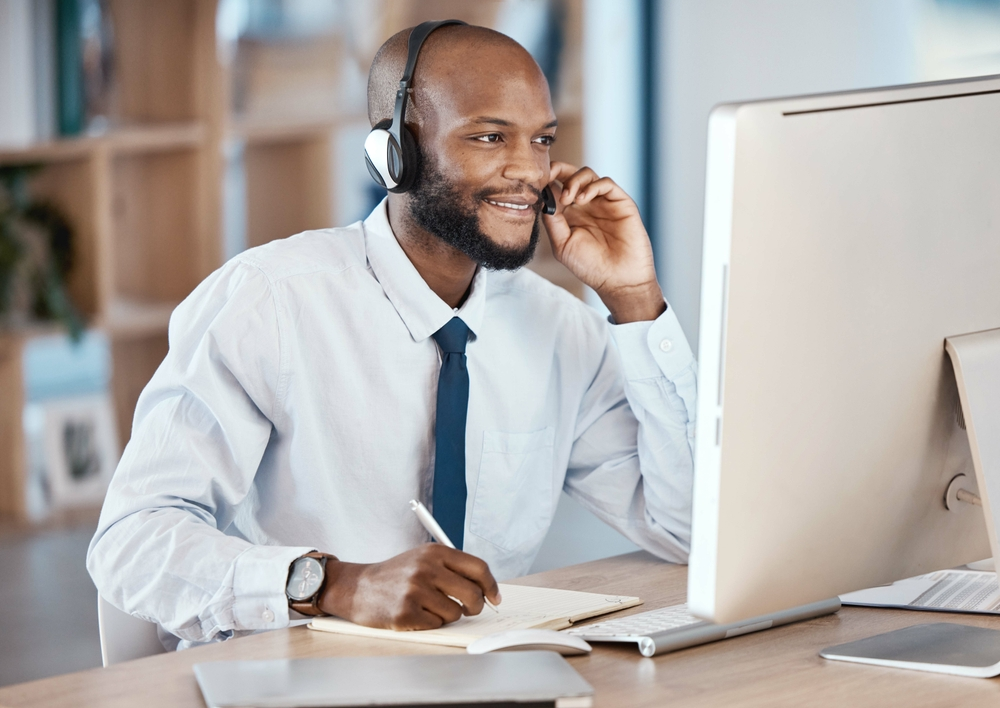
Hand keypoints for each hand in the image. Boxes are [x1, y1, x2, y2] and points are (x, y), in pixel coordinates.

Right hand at [317, 544, 500, 630]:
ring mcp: (415, 590)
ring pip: (455, 613)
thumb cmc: (397, 575)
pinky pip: (436, 625)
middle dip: (475, 607)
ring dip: (447, 615)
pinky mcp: (405, 613)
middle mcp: (426, 568)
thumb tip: (486, 590)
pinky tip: (415, 614)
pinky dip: (431, 623)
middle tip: (469, 609)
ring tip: (429, 607)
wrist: (358, 587)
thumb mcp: (423, 559)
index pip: (478, 568)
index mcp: (435, 552)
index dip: (491, 586)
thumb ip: (453, 568)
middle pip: (473, 594)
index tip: (495, 598)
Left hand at [543, 162, 665, 322]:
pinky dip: (592, 185)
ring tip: (569, 199)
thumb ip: (552, 220)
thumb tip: (542, 196)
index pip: (555, 188)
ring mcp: (603, 202)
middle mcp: (586, 205)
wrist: (619, 280)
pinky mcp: (620, 202)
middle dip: (558, 170)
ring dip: (574, 180)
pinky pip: (606, 183)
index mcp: (569, 214)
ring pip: (587, 174)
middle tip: (549, 177)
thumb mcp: (562, 244)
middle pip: (570, 174)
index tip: (536, 183)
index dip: (545, 181)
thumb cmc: (590, 267)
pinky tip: (583, 199)